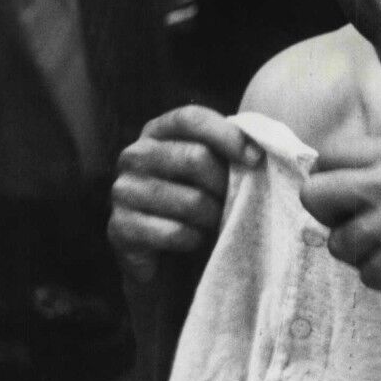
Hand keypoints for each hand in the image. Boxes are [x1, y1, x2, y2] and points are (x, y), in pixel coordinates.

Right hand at [108, 106, 261, 283]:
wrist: (168, 262)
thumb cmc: (199, 207)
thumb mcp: (215, 174)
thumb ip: (232, 154)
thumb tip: (261, 152)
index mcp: (158, 132)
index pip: (191, 118)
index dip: (227, 135)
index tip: (255, 159)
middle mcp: (134, 155)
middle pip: (194, 158)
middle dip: (225, 186)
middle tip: (234, 203)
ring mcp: (122, 191)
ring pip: (190, 200)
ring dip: (214, 217)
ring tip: (216, 224)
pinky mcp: (119, 227)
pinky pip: (174, 232)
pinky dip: (194, 240)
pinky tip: (194, 240)